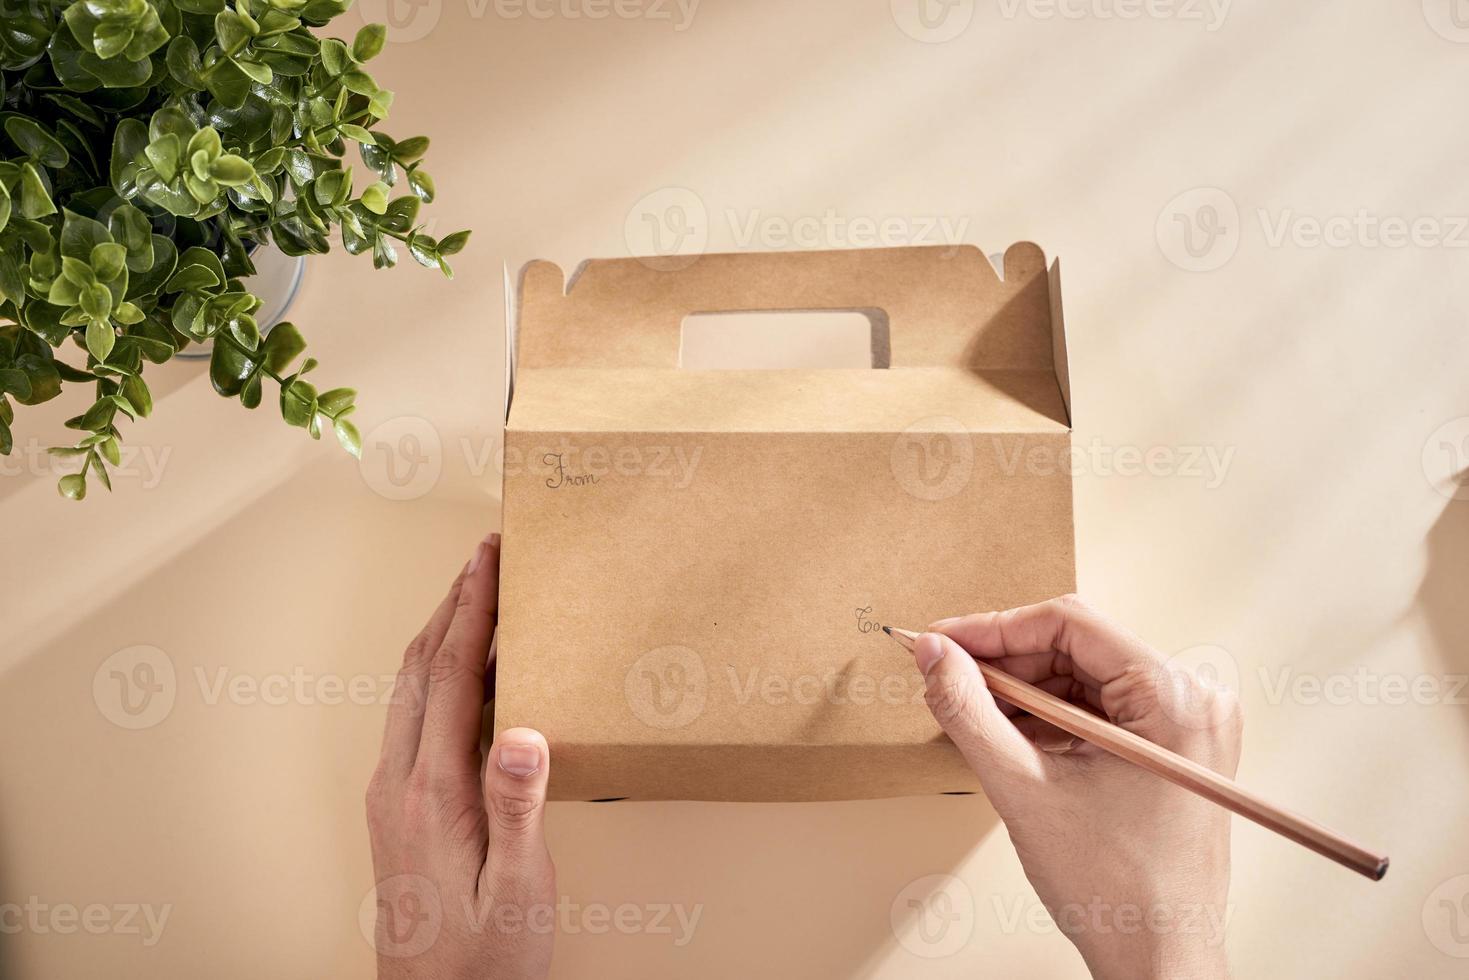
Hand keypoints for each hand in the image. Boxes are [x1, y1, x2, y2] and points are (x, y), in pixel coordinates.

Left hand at [365, 532, 554, 979]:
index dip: (473, 610)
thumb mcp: (518, 888)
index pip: (450, 675)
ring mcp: (390, 797)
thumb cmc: (486, 958)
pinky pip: (410, 719)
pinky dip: (433, 675)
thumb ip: (518, 807)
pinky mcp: (395, 813)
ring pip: (406, 692)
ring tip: (470, 596)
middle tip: (482, 555)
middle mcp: (399, 784)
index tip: (490, 559)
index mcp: (431, 792)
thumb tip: (523, 729)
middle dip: (451, 604)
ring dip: (437, 635)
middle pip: (418, 668)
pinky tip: (458, 677)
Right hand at [913, 596, 1240, 979]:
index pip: (1069, 623)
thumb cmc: (1116, 890)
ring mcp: (1189, 724)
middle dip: (1006, 663)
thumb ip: (970, 710)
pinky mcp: (1174, 747)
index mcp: (1175, 698)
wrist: (1160, 961)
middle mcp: (1194, 699)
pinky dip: (1052, 718)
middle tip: (947, 678)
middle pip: (1078, 647)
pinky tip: (1013, 738)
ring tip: (976, 716)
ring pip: (1085, 676)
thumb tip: (932, 653)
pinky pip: (1101, 707)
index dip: (993, 627)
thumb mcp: (1023, 789)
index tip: (940, 640)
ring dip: (1025, 691)